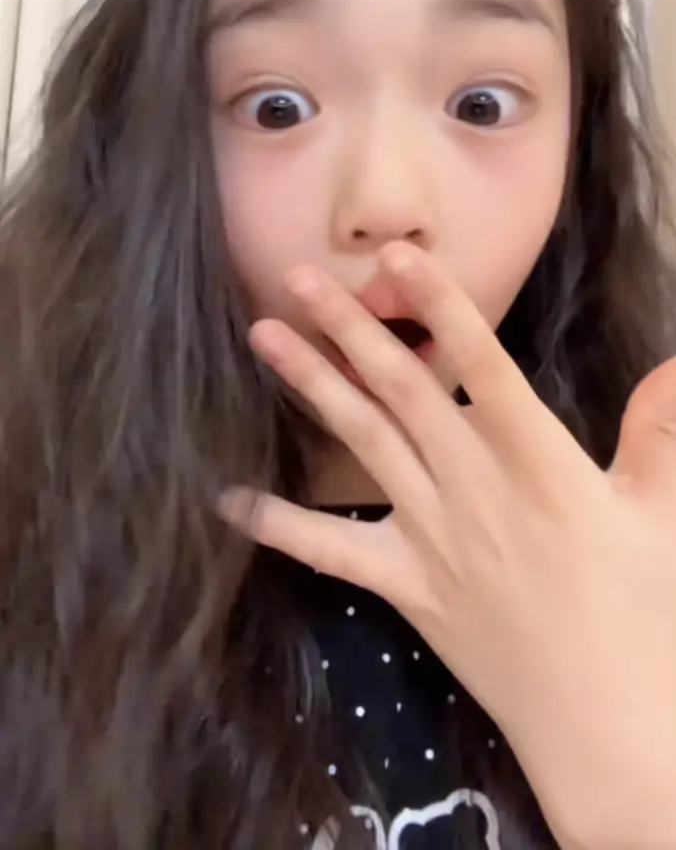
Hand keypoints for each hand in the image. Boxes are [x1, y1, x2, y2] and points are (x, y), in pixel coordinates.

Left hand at [218, 242, 675, 849]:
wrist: (604, 721)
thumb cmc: (641, 614)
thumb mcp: (661, 516)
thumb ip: (659, 432)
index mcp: (540, 461)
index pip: (483, 364)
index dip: (439, 305)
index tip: (396, 258)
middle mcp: (474, 486)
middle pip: (402, 391)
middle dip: (350, 328)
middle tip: (300, 278)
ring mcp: (431, 536)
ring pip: (363, 444)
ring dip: (312, 387)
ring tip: (264, 338)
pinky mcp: (405, 585)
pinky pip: (332, 550)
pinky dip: (279, 524)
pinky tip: (228, 498)